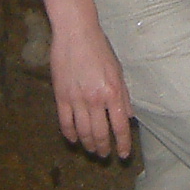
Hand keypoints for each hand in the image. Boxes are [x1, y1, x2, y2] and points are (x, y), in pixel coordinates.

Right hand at [49, 15, 132, 159]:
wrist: (75, 34)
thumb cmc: (100, 49)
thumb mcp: (118, 71)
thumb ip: (123, 96)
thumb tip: (129, 117)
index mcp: (113, 93)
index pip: (120, 127)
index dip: (123, 144)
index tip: (123, 155)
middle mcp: (95, 99)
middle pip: (100, 133)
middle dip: (104, 148)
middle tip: (105, 155)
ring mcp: (76, 99)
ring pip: (83, 132)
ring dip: (88, 144)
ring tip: (91, 150)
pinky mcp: (60, 96)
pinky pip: (65, 122)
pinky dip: (70, 134)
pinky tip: (74, 139)